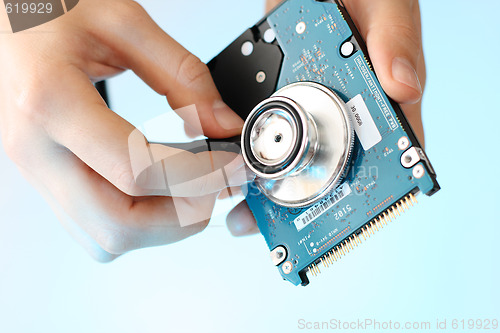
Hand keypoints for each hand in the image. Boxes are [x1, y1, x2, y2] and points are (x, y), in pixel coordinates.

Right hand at [0, 0, 248, 260]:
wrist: (1, 20)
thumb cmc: (46, 11)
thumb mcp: (122, 24)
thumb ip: (182, 76)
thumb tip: (222, 124)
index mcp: (51, 101)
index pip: (136, 171)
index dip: (197, 176)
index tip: (231, 165)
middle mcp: (36, 149)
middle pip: (118, 226)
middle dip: (181, 217)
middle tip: (215, 187)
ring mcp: (36, 171)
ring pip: (104, 239)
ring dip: (159, 226)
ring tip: (190, 189)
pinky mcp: (45, 179)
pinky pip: (92, 228)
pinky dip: (135, 222)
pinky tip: (155, 189)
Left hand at [227, 0, 426, 235]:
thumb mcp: (386, 4)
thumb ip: (396, 37)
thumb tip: (403, 86)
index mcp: (382, 97)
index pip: (385, 156)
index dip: (360, 194)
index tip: (328, 218)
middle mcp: (346, 107)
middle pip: (327, 164)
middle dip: (296, 195)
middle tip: (265, 219)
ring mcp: (310, 99)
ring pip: (290, 149)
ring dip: (265, 175)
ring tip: (240, 201)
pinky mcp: (280, 85)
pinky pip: (263, 119)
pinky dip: (246, 138)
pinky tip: (228, 153)